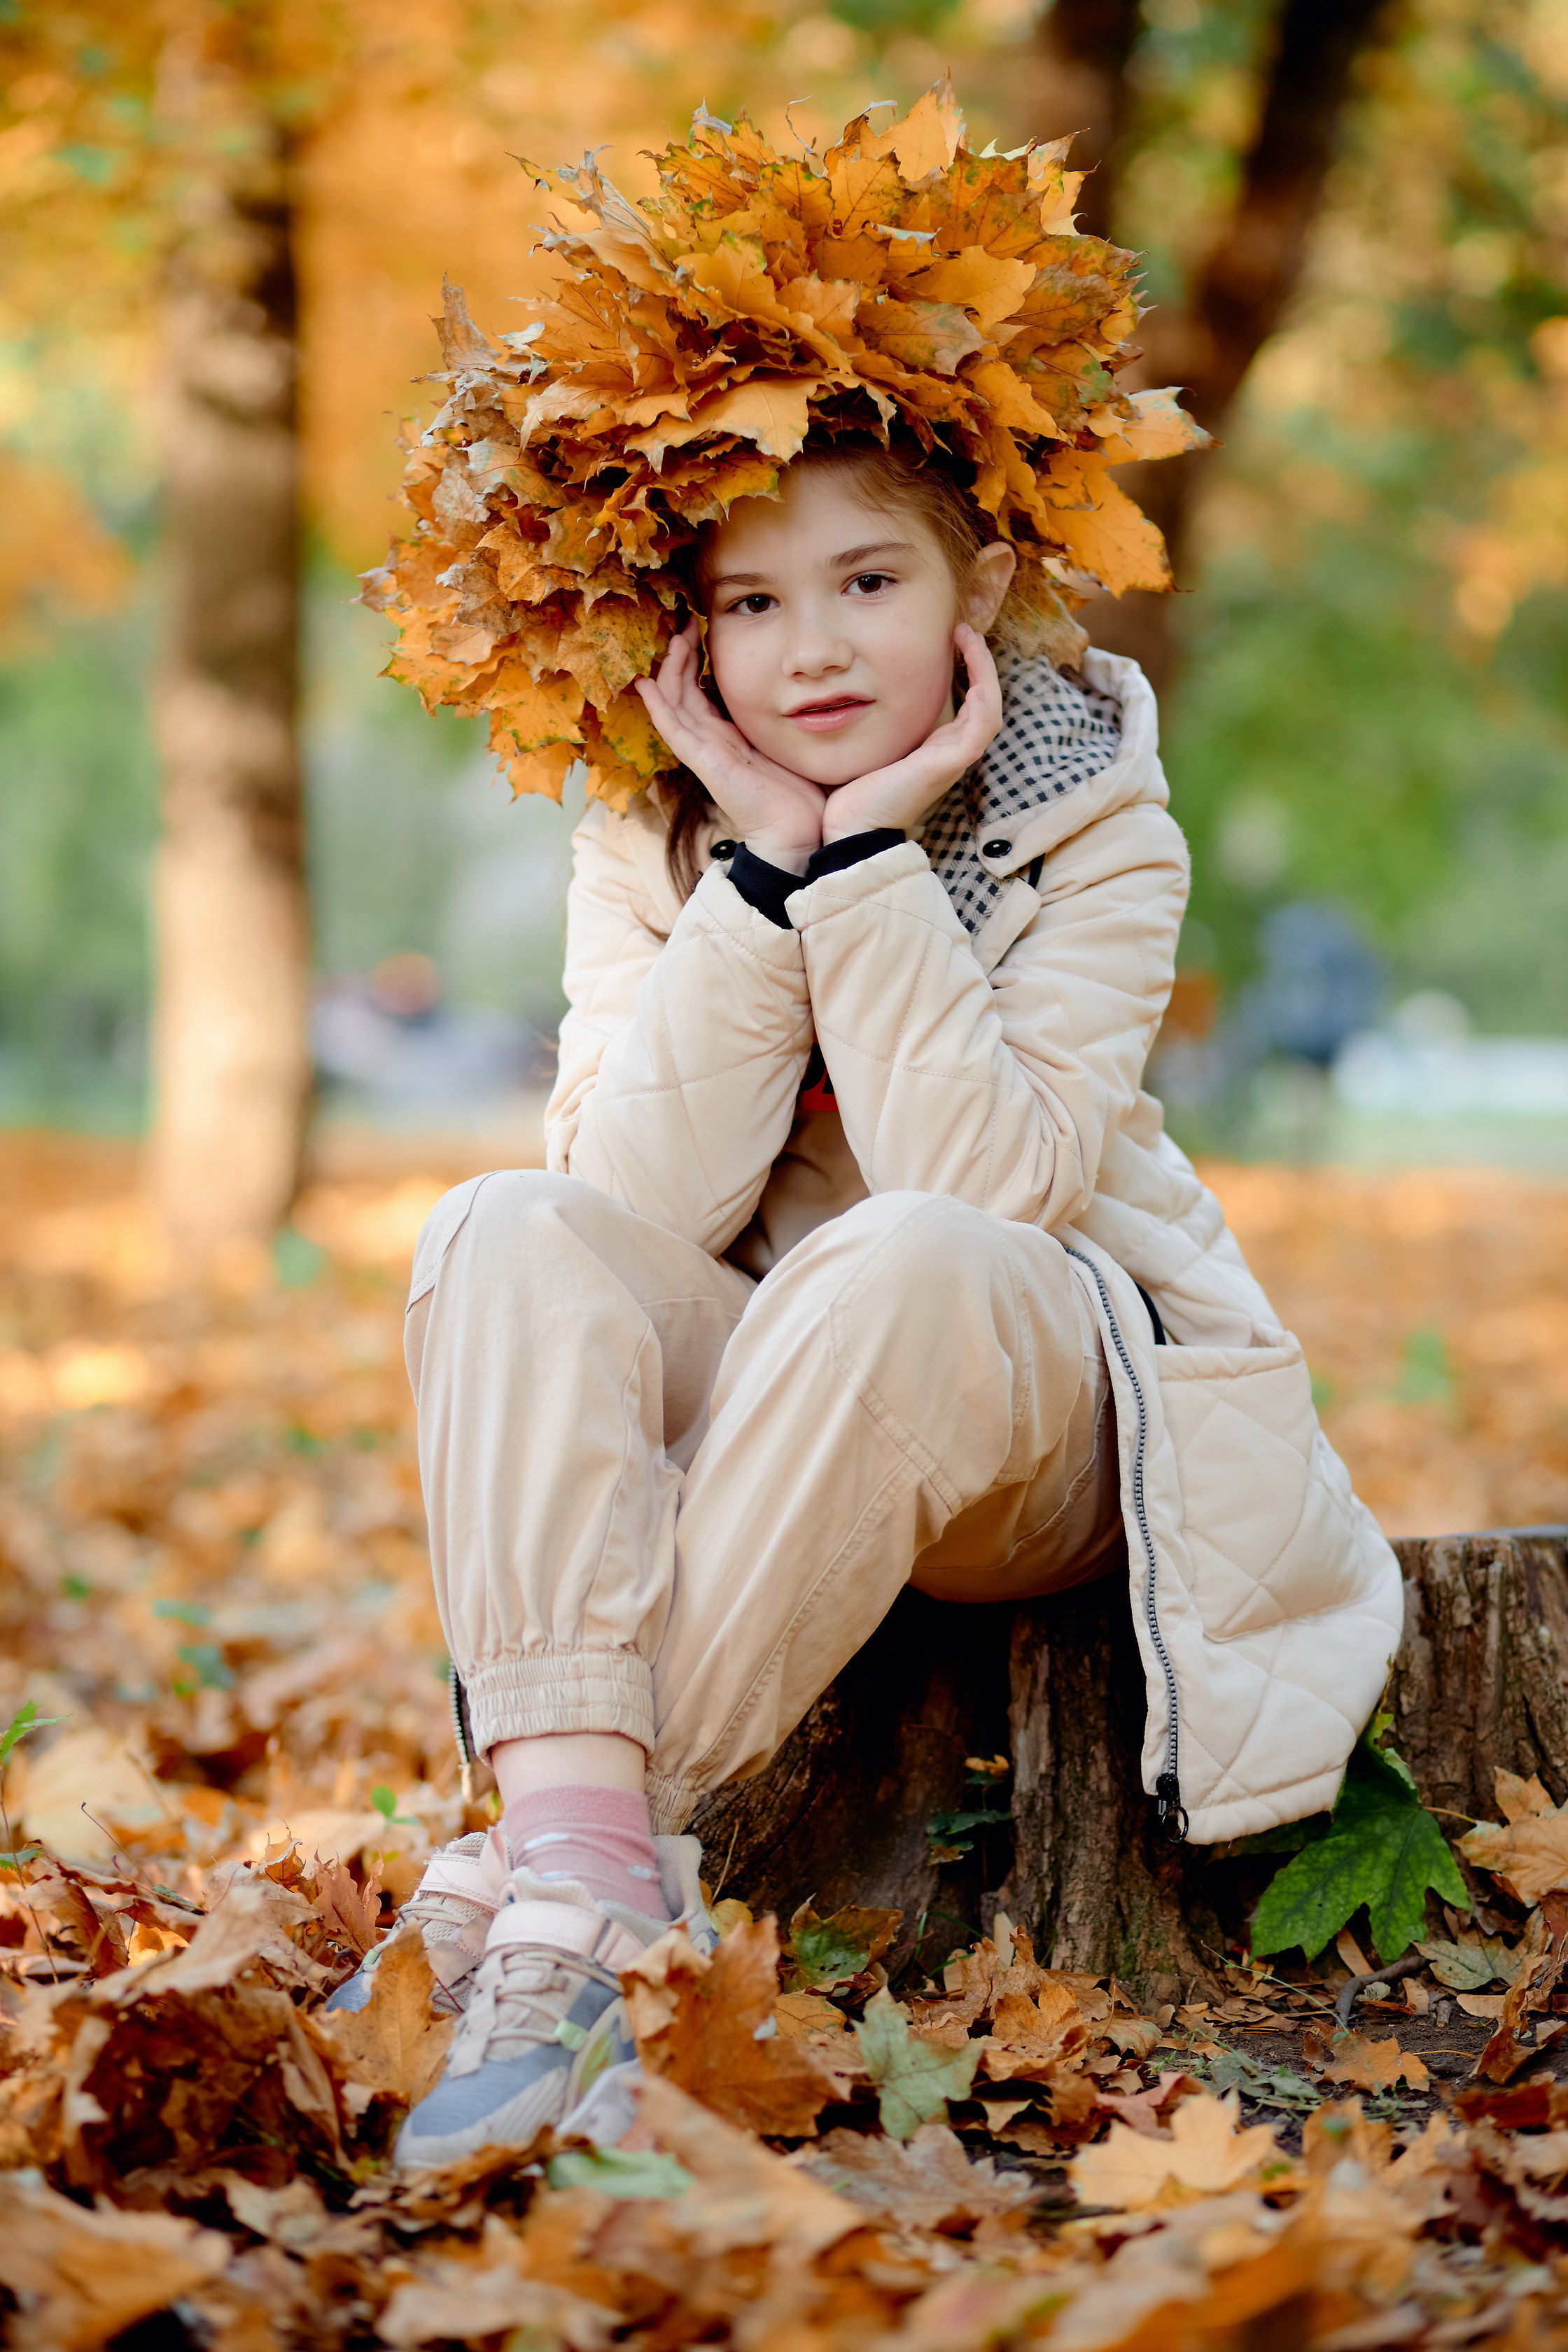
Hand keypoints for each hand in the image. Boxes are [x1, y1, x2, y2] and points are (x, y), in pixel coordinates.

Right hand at [635, 621, 826, 872]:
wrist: (796, 835)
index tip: (700, 628)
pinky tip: (646, 684)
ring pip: (674, 704)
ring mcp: (705, 753)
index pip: (700, 692)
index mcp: (729, 737)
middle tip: (684, 621)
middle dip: (681, 655)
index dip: (695, 661)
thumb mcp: (786, 746)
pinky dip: (658, 707)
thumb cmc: (799, 796)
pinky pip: (674, 730)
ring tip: (674, 637)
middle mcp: (712, 742)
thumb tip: (801, 693)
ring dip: (671, 670)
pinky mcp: (705, 764)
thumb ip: (779, 723)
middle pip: (682, 691)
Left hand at [820, 625, 1003, 843]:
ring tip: (970, 637)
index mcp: (936, 749)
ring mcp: (954, 759)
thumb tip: (851, 691)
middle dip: (980, 663)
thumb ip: (877, 722)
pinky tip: (973, 664)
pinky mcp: (950, 763)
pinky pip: (982, 724)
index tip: (951, 638)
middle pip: (984, 701)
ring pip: (989, 708)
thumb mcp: (869, 745)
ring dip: (985, 670)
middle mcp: (950, 753)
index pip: (966, 704)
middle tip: (964, 629)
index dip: (966, 670)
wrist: (851, 830)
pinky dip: (984, 693)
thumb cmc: (853, 794)